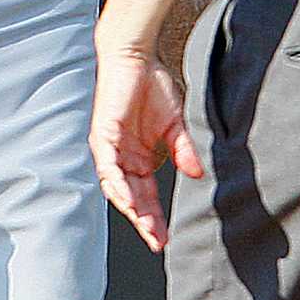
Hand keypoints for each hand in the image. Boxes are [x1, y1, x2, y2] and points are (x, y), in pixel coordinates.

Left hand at [89, 46, 202, 252]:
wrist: (137, 57)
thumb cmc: (152, 86)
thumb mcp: (175, 125)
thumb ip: (184, 151)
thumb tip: (197, 175)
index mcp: (137, 158)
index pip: (146, 195)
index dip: (155, 217)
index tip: (167, 237)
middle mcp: (122, 158)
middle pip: (132, 198)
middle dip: (145, 221)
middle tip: (158, 241)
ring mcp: (110, 148)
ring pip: (117, 187)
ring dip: (131, 208)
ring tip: (146, 228)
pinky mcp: (103, 135)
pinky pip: (108, 166)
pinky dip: (118, 184)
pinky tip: (129, 200)